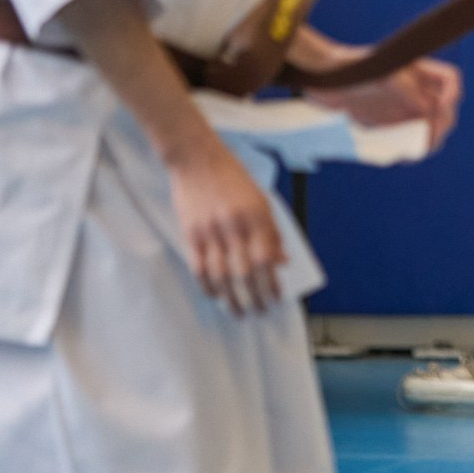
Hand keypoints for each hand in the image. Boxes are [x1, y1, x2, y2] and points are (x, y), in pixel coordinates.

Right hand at [167, 141, 288, 314]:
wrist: (197, 159)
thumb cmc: (234, 179)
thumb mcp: (262, 201)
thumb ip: (272, 233)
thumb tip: (282, 262)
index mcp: (256, 217)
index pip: (266, 259)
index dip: (272, 283)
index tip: (276, 299)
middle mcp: (234, 226)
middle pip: (245, 273)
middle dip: (254, 297)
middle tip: (259, 313)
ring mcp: (210, 231)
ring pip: (221, 275)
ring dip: (231, 298)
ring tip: (239, 312)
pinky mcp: (190, 233)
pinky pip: (199, 267)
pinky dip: (207, 285)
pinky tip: (215, 296)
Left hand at [307, 57, 462, 150]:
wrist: (323, 79)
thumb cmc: (352, 67)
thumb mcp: (383, 74)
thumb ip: (408, 89)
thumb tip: (427, 110)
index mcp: (419, 72)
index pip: (450, 81)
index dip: (451, 95)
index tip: (441, 108)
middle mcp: (416, 91)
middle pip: (444, 109)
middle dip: (442, 124)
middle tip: (430, 137)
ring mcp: (403, 109)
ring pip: (429, 128)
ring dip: (428, 140)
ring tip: (418, 150)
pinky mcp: (389, 125)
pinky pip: (408, 140)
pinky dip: (409, 148)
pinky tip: (403, 153)